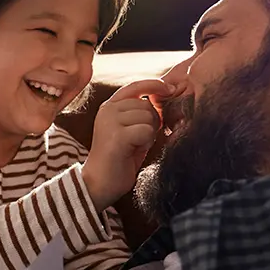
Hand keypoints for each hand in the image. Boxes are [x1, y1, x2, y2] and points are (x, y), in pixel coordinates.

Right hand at [82, 79, 172, 210]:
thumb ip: (142, 114)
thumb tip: (165, 97)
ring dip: (148, 134)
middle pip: (147, 105)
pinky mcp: (116, 135)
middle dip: (151, 122)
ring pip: (148, 117)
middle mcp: (107, 110)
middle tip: (139, 141)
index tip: (170, 89)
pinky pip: (146, 130)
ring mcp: (110, 121)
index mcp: (110, 107)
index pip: (136, 86)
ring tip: (134, 146)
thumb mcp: (131, 131)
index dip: (155, 85)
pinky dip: (145, 142)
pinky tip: (133, 151)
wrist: (99, 185)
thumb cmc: (119, 160)